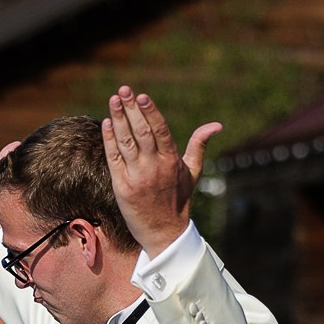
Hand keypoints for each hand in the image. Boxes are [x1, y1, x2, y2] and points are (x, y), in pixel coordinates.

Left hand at [101, 86, 218, 259]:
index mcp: (171, 161)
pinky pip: (114, 158)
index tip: (142, 96)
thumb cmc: (178, 200)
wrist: (164, 233)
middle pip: (141, 131)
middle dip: (131, 109)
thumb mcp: (192, 172)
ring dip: (118, 119)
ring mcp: (137, 176)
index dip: (150, 112)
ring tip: (113, 100)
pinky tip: (107, 123)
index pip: (160, 130)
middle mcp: (154, 167)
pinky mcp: (122, 186)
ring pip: (126, 142)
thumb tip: (216, 125)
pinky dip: (110, 140)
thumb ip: (199, 146)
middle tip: (123, 90)